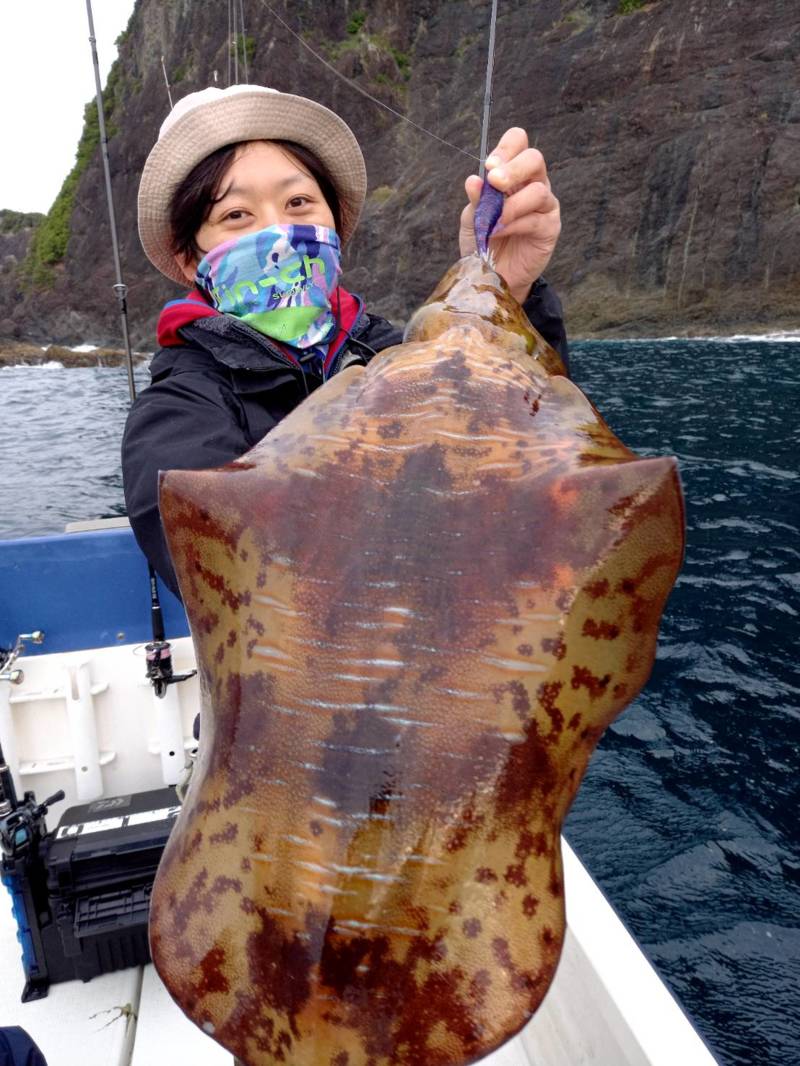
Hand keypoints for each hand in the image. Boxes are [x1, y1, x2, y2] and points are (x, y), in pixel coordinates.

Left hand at [459, 128, 560, 302]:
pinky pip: (536, 219)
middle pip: (534, 159)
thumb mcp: (473, 218)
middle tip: (495, 181)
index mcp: (513, 174)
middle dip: (513, 168)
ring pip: (539, 190)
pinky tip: (499, 231)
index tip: (489, 166)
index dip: (506, 148)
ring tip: (495, 219)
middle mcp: (533, 184)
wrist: (493, 275)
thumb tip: (473, 180)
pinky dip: (514, 224)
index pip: (518, 143)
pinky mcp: (550, 228)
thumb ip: (476, 200)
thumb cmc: (484, 242)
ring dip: (512, 203)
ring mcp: (544, 205)